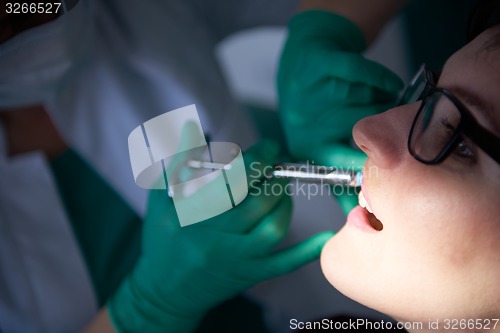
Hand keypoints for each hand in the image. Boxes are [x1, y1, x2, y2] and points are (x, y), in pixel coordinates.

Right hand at [108, 140, 333, 332]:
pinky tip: (324, 237)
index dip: (257, 161)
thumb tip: (195, 127)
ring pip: (273, 228)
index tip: (269, 147)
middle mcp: (216, 237)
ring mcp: (235, 259)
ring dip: (285, 203)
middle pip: (258, 202)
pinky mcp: (248, 276)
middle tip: (278, 165)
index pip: (232, 181)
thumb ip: (177, 161)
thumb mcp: (161, 199)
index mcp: (193, 214)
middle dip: (275, 178)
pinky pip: (282, 264)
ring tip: (282, 189)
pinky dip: (305, 252)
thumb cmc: (163, 239)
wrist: (163, 291)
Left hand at [277, 10, 402, 213]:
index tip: (395, 178)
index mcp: (309, 150)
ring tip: (386, 106)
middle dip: (388, 134)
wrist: (302, 62)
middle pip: (364, 135)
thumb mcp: (322, 149)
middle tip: (399, 133)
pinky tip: (389, 84)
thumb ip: (341, 184)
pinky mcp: (322, 63)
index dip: (373, 175)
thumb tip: (365, 223)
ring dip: (387, 105)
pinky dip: (383, 79)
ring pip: (370, 105)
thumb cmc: (317, 113)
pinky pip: (365, 73)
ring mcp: (311, 94)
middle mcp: (306, 124)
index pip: (345, 171)